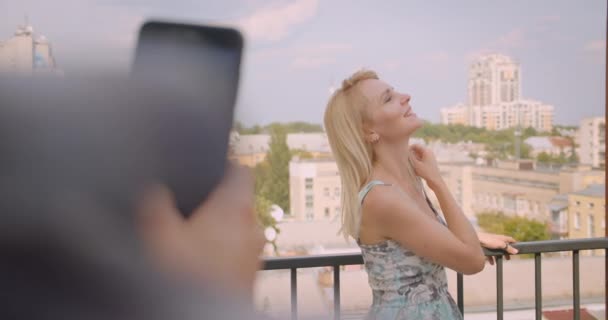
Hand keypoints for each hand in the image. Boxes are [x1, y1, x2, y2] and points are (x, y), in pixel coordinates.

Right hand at [137, 164, 264, 295]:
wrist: (205, 318)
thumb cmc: (188, 275)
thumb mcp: (158, 233)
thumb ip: (155, 204)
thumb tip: (154, 190)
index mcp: (236, 207)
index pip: (240, 171)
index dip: (224, 165)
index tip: (209, 167)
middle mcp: (252, 226)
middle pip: (237, 201)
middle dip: (215, 201)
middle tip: (190, 205)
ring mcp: (255, 252)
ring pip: (237, 229)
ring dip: (218, 229)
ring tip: (190, 235)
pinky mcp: (251, 275)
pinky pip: (237, 251)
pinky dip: (222, 250)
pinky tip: (198, 261)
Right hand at [408, 144, 441, 188]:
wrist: (435, 181)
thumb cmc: (426, 172)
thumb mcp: (416, 164)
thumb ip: (410, 157)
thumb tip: (405, 151)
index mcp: (426, 151)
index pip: (415, 145)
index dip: (409, 148)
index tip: (404, 154)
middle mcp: (429, 153)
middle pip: (417, 150)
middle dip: (411, 155)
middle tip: (407, 161)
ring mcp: (429, 158)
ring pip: (418, 156)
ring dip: (414, 159)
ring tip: (411, 165)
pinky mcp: (429, 163)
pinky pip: (421, 160)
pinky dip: (417, 163)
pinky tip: (415, 169)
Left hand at [478, 232, 517, 264]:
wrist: (475, 239)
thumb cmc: (487, 240)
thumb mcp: (500, 244)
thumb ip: (508, 248)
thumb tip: (516, 251)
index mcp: (501, 238)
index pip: (510, 240)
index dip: (514, 243)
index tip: (518, 248)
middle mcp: (496, 240)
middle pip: (504, 246)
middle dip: (506, 253)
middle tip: (508, 258)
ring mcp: (491, 244)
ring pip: (497, 251)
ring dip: (498, 256)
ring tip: (500, 261)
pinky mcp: (485, 247)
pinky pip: (490, 253)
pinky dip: (492, 258)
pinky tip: (492, 263)